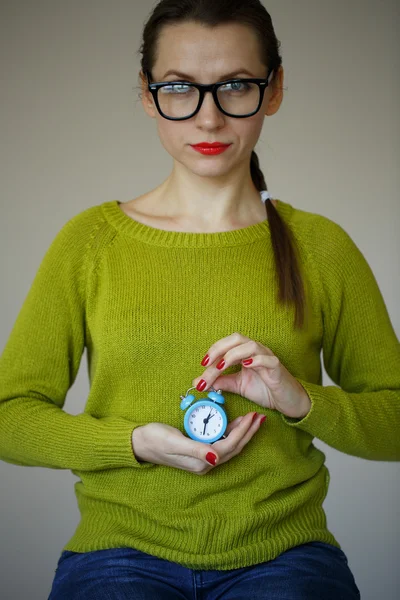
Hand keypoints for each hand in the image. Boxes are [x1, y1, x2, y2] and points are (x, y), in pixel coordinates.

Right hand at [131, 412, 265, 474]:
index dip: (243, 432)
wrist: (139, 442)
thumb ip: (195, 450)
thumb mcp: (174, 442)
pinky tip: (235, 423)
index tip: (252, 416)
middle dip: (248, 433)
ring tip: (252, 419)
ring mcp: (203, 458)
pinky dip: (231, 432)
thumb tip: (216, 458)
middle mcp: (205, 463)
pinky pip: (221, 442)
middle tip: (259, 417)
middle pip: (234, 448)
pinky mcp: (199, 450)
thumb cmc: (154, 439)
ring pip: (230, 445)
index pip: (229, 446)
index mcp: (201, 462)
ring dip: (242, 433)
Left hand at [193, 332, 310, 418]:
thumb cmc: (265, 390)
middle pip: (236, 338)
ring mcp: (267, 357)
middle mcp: (256, 351)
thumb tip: (199, 381)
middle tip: (207, 363)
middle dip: (219, 348)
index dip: (213, 351)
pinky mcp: (277, 368)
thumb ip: (221, 382)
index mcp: (245, 353)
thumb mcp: (238, 386)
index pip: (227, 345)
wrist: (287, 402)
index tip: (202, 365)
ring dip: (233, 354)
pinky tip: (246, 365)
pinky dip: (256, 359)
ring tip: (222, 366)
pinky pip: (267, 359)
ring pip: (250, 345)